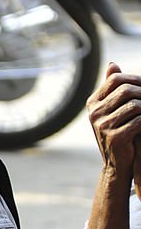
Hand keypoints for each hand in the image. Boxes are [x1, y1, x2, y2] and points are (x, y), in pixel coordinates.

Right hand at [87, 62, 140, 180]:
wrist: (118, 164)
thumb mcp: (115, 109)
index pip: (115, 79)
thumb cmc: (120, 133)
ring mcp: (102, 126)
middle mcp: (94, 113)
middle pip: (125, 90)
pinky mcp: (114, 137)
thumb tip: (113, 64)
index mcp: (93, 103)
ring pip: (134, 105)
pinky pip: (138, 121)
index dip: (135, 78)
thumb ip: (115, 88)